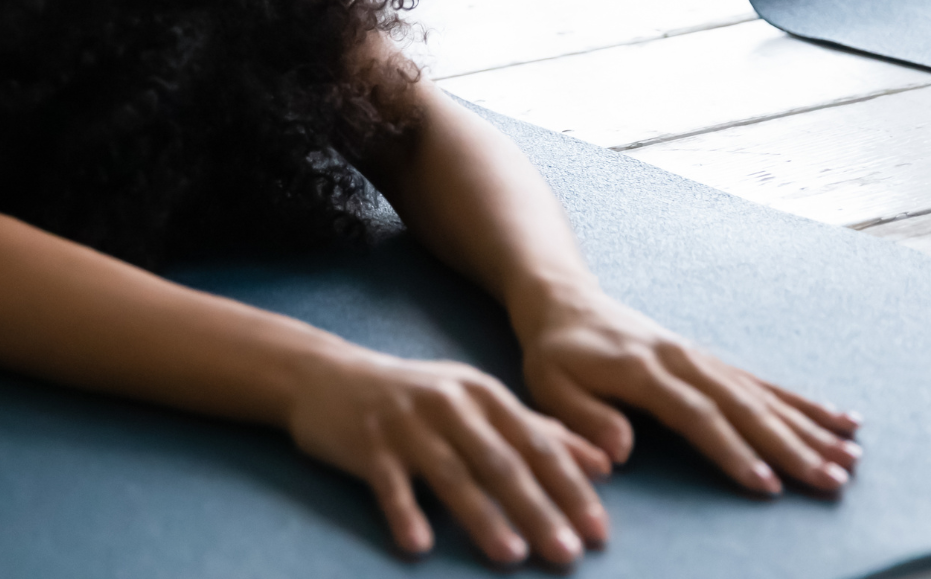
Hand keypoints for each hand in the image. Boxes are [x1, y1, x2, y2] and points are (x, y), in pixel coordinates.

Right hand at [288, 347, 612, 565]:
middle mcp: (449, 404)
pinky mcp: (367, 443)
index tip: (598, 530)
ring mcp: (406, 423)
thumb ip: (537, 429)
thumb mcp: (477, 401)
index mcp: (483, 394)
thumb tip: (603, 462)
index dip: (570, 487)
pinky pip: (389, 483)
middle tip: (567, 553)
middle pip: (501, 462)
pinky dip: (405, 512)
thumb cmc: (414, 397)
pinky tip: (419, 544)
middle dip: (538, 509)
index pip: (537, 445)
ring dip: (482, 516)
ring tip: (510, 555)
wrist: (327, 375)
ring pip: (451, 474)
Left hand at [519, 293, 861, 496]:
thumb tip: (618, 451)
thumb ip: (580, 416)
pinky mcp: (711, 361)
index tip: (767, 484)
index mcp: (644, 370)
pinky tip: (840, 419)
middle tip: (833, 479)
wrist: (566, 301)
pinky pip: (764, 383)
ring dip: (809, 428)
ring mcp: (702, 358)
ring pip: (764, 395)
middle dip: (792, 446)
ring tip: (851, 457)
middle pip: (745, 406)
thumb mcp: (547, 383)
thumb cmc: (556, 352)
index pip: (696, 415)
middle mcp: (683, 360)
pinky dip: (803, 402)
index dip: (732, 450)